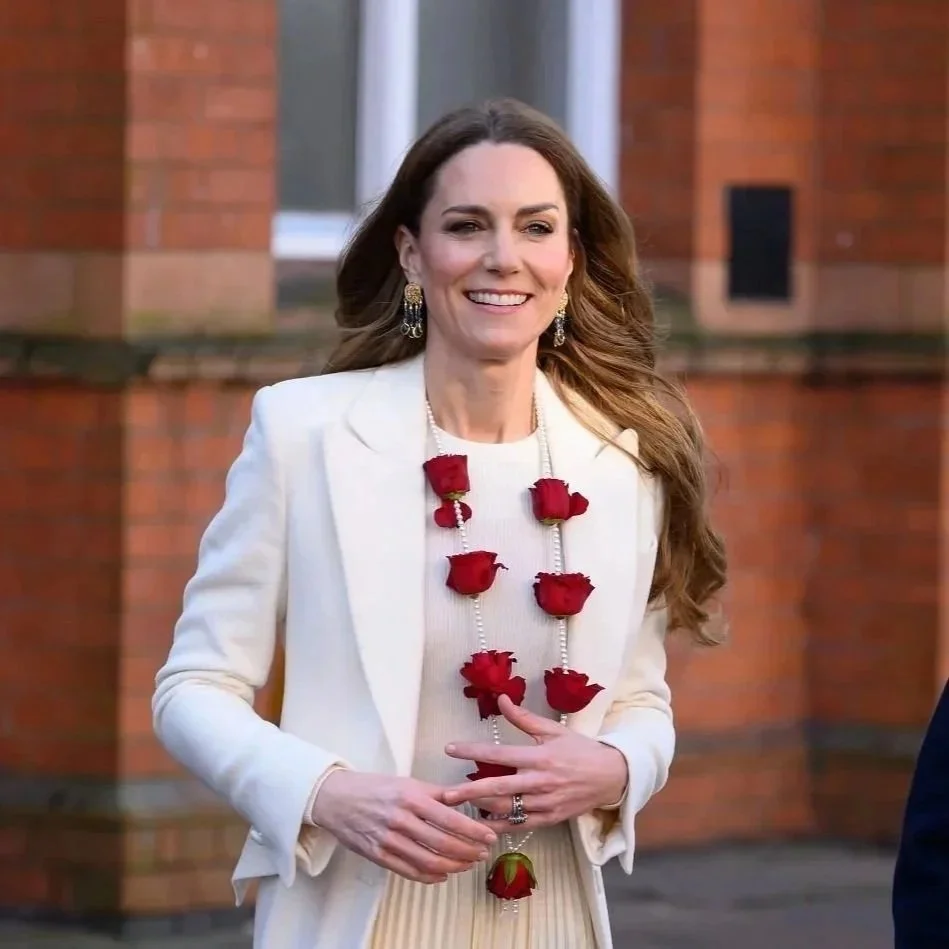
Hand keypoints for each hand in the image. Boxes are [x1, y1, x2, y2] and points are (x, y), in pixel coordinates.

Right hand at [310, 770, 497, 883]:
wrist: (337, 798)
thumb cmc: (376, 787)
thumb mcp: (408, 782)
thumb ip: (436, 793)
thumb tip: (465, 796)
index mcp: (411, 797)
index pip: (450, 819)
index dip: (473, 831)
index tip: (489, 837)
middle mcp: (401, 819)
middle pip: (442, 843)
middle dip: (468, 851)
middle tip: (483, 853)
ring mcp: (388, 840)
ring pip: (428, 861)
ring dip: (453, 866)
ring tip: (467, 864)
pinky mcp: (378, 856)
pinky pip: (409, 871)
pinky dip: (430, 876)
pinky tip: (442, 875)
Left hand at [442, 695, 627, 829]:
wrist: (611, 777)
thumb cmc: (580, 750)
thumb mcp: (553, 730)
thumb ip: (523, 718)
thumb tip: (501, 699)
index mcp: (539, 757)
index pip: (499, 754)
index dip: (473, 751)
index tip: (450, 748)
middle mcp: (540, 782)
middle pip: (498, 788)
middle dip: (469, 792)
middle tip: (444, 794)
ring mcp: (545, 804)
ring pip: (507, 809)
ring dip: (481, 808)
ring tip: (458, 806)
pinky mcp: (550, 819)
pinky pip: (520, 825)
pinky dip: (500, 826)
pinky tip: (482, 824)